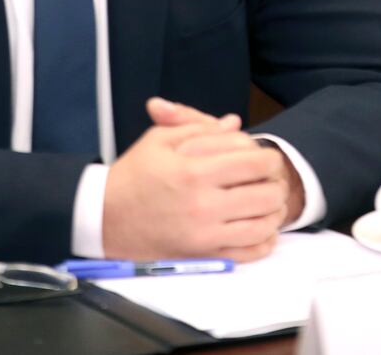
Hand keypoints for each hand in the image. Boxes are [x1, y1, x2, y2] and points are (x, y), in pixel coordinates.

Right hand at [101, 97, 291, 260]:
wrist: (104, 218)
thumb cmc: (133, 175)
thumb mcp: (159, 139)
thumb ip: (199, 127)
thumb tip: (234, 123)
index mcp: (194, 171)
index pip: (254, 162)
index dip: (269, 157)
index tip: (264, 157)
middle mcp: (203, 205)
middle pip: (266, 194)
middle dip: (276, 183)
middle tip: (271, 179)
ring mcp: (204, 235)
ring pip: (264, 225)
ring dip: (275, 211)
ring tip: (269, 201)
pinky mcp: (202, 256)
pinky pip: (249, 253)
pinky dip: (264, 240)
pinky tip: (262, 227)